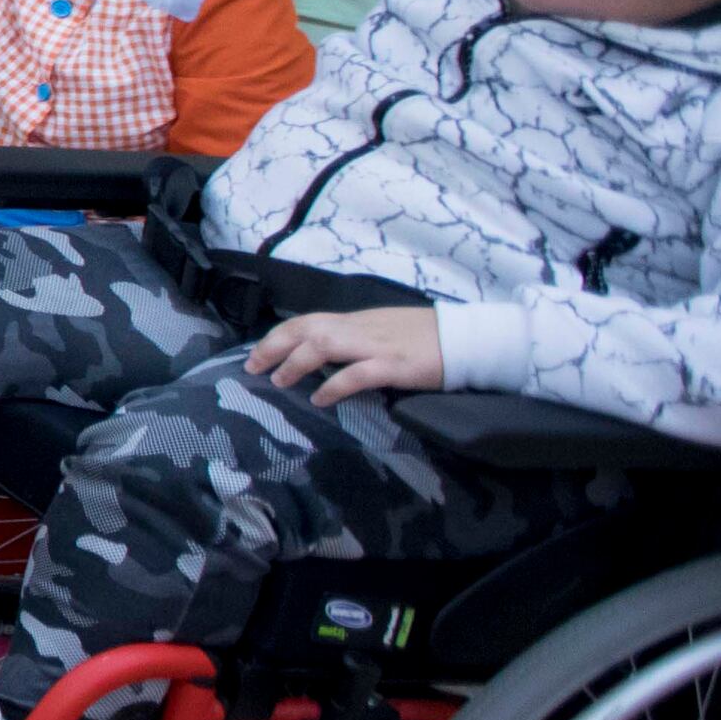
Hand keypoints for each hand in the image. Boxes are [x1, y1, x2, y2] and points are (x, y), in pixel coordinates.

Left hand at [244, 305, 443, 409]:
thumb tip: (323, 354)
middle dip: (274, 346)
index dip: (278, 335)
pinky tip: (321, 399)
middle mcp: (361, 328)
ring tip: (280, 381)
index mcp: (357, 320)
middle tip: (253, 368)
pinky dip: (335, 385)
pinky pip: (358, 373)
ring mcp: (377, 345)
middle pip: (307, 328)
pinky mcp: (396, 365)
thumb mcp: (382, 330)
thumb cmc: (425, 337)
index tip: (256, 353)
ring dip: (297, 362)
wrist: (467, 339)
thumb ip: (354, 338)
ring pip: (325, 344)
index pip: (307, 320)